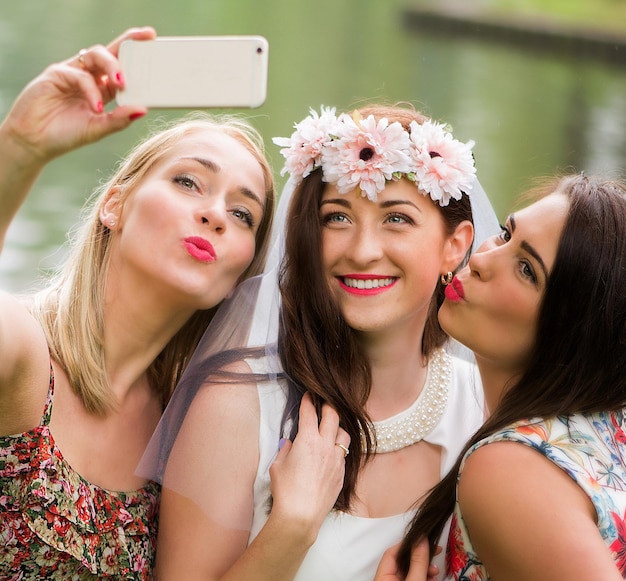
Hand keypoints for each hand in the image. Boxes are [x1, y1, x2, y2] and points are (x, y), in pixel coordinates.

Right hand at [0, 26, 155, 164]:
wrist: (36, 142)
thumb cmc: (66, 134)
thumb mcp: (99, 129)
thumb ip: (120, 119)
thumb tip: (144, 109)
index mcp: (102, 88)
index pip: (122, 68)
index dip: (136, 56)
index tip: (154, 44)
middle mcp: (88, 76)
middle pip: (111, 52)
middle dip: (129, 41)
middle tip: (147, 37)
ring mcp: (72, 72)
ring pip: (96, 55)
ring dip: (113, 66)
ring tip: (122, 83)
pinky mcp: (56, 74)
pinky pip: (79, 75)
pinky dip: (91, 90)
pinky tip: (96, 107)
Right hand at [269, 393, 349, 541]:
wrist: (301, 516)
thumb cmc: (286, 491)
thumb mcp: (278, 465)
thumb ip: (285, 449)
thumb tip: (290, 443)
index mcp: (307, 440)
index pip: (310, 413)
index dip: (308, 401)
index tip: (309, 395)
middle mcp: (325, 446)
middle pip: (332, 416)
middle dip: (328, 406)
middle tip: (323, 402)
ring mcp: (336, 459)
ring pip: (344, 434)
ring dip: (337, 427)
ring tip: (331, 426)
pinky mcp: (341, 473)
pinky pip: (344, 453)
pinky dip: (338, 447)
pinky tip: (332, 450)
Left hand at [374, 541, 439, 580]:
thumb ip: (417, 562)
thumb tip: (421, 540)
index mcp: (382, 577)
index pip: (391, 553)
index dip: (407, 544)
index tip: (422, 539)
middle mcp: (387, 580)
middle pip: (403, 560)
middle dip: (420, 556)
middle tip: (434, 551)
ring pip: (410, 570)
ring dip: (424, 567)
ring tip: (435, 570)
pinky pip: (414, 577)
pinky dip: (424, 576)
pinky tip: (432, 577)